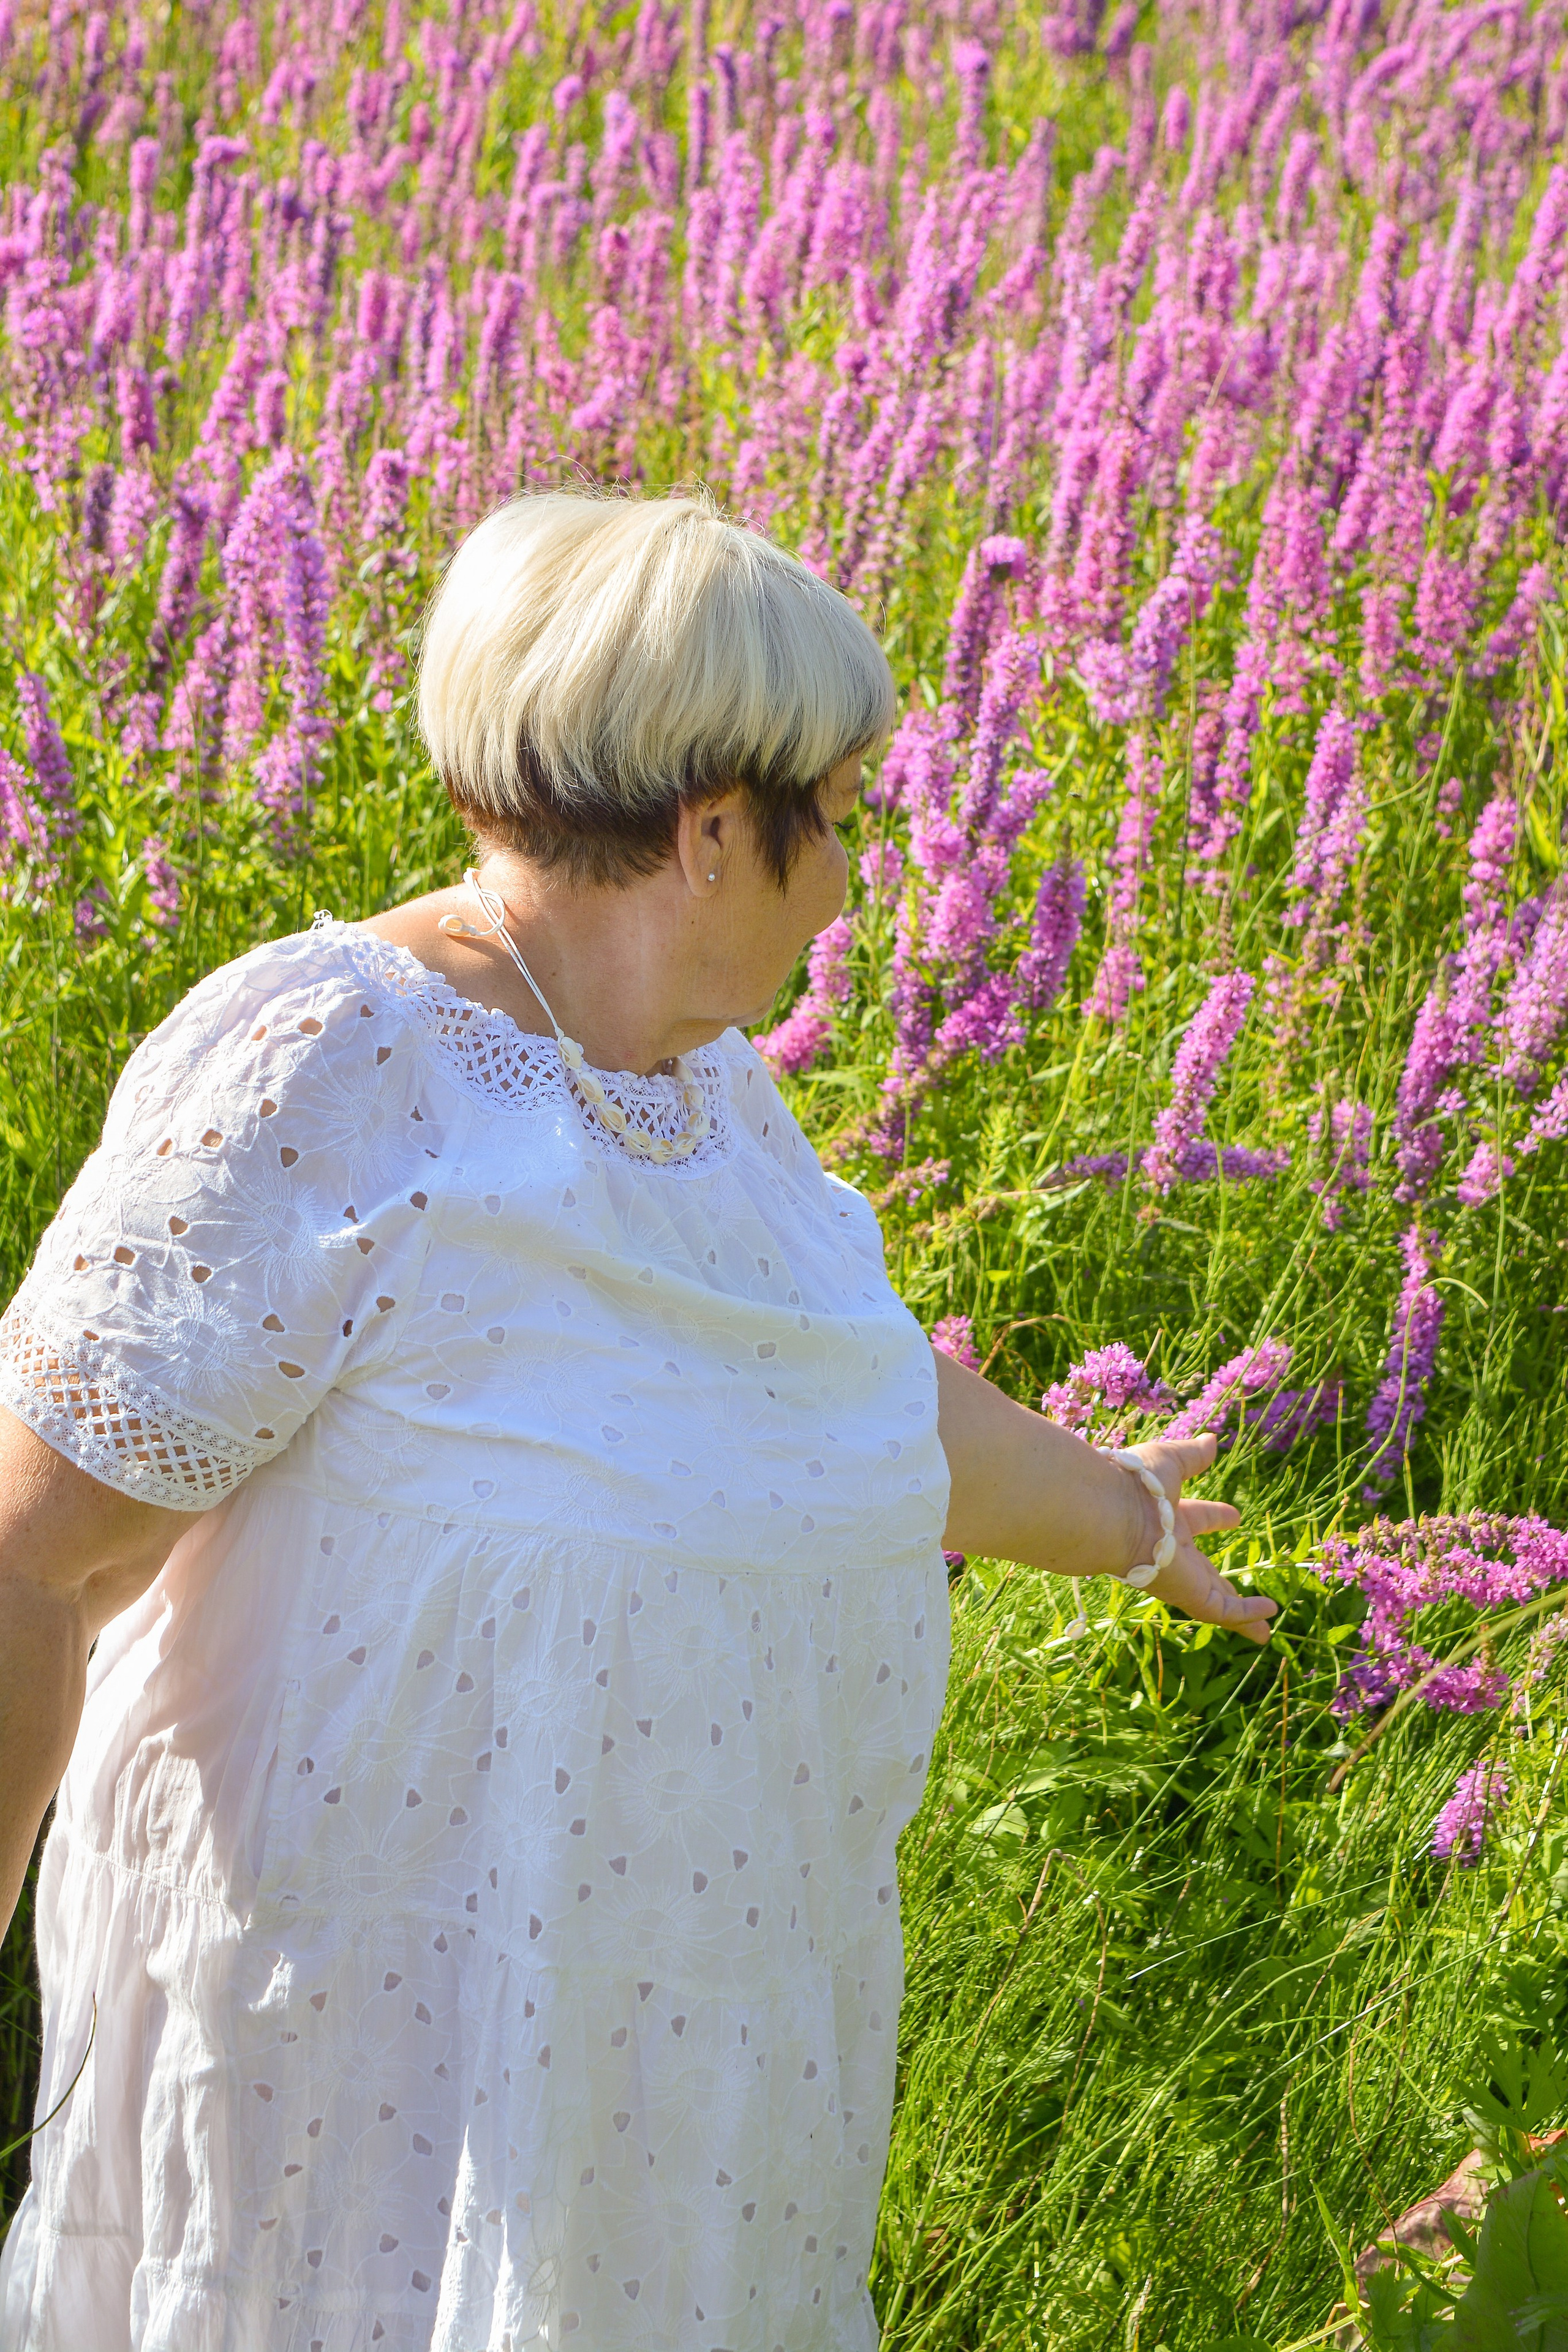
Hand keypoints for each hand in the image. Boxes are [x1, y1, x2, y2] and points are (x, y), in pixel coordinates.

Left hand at [1119, 1434, 1275, 1646]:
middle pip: (1204, 1572)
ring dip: (1240, 1615)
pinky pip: (1223, 1611)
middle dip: (1222, 1581)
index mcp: (1167, 1518)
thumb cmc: (1135, 1484)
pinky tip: (1269, 1614)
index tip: (1234, 1517)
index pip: (1196, 1520)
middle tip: (1241, 1587)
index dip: (1215, 1517)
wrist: (1111, 1513)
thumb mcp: (1170, 1462)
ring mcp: (1181, 1577)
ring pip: (1214, 1601)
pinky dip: (1247, 1615)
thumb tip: (1212, 1440)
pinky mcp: (1188, 1595)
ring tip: (1264, 1632)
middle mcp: (1173, 1552)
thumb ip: (1192, 1456)